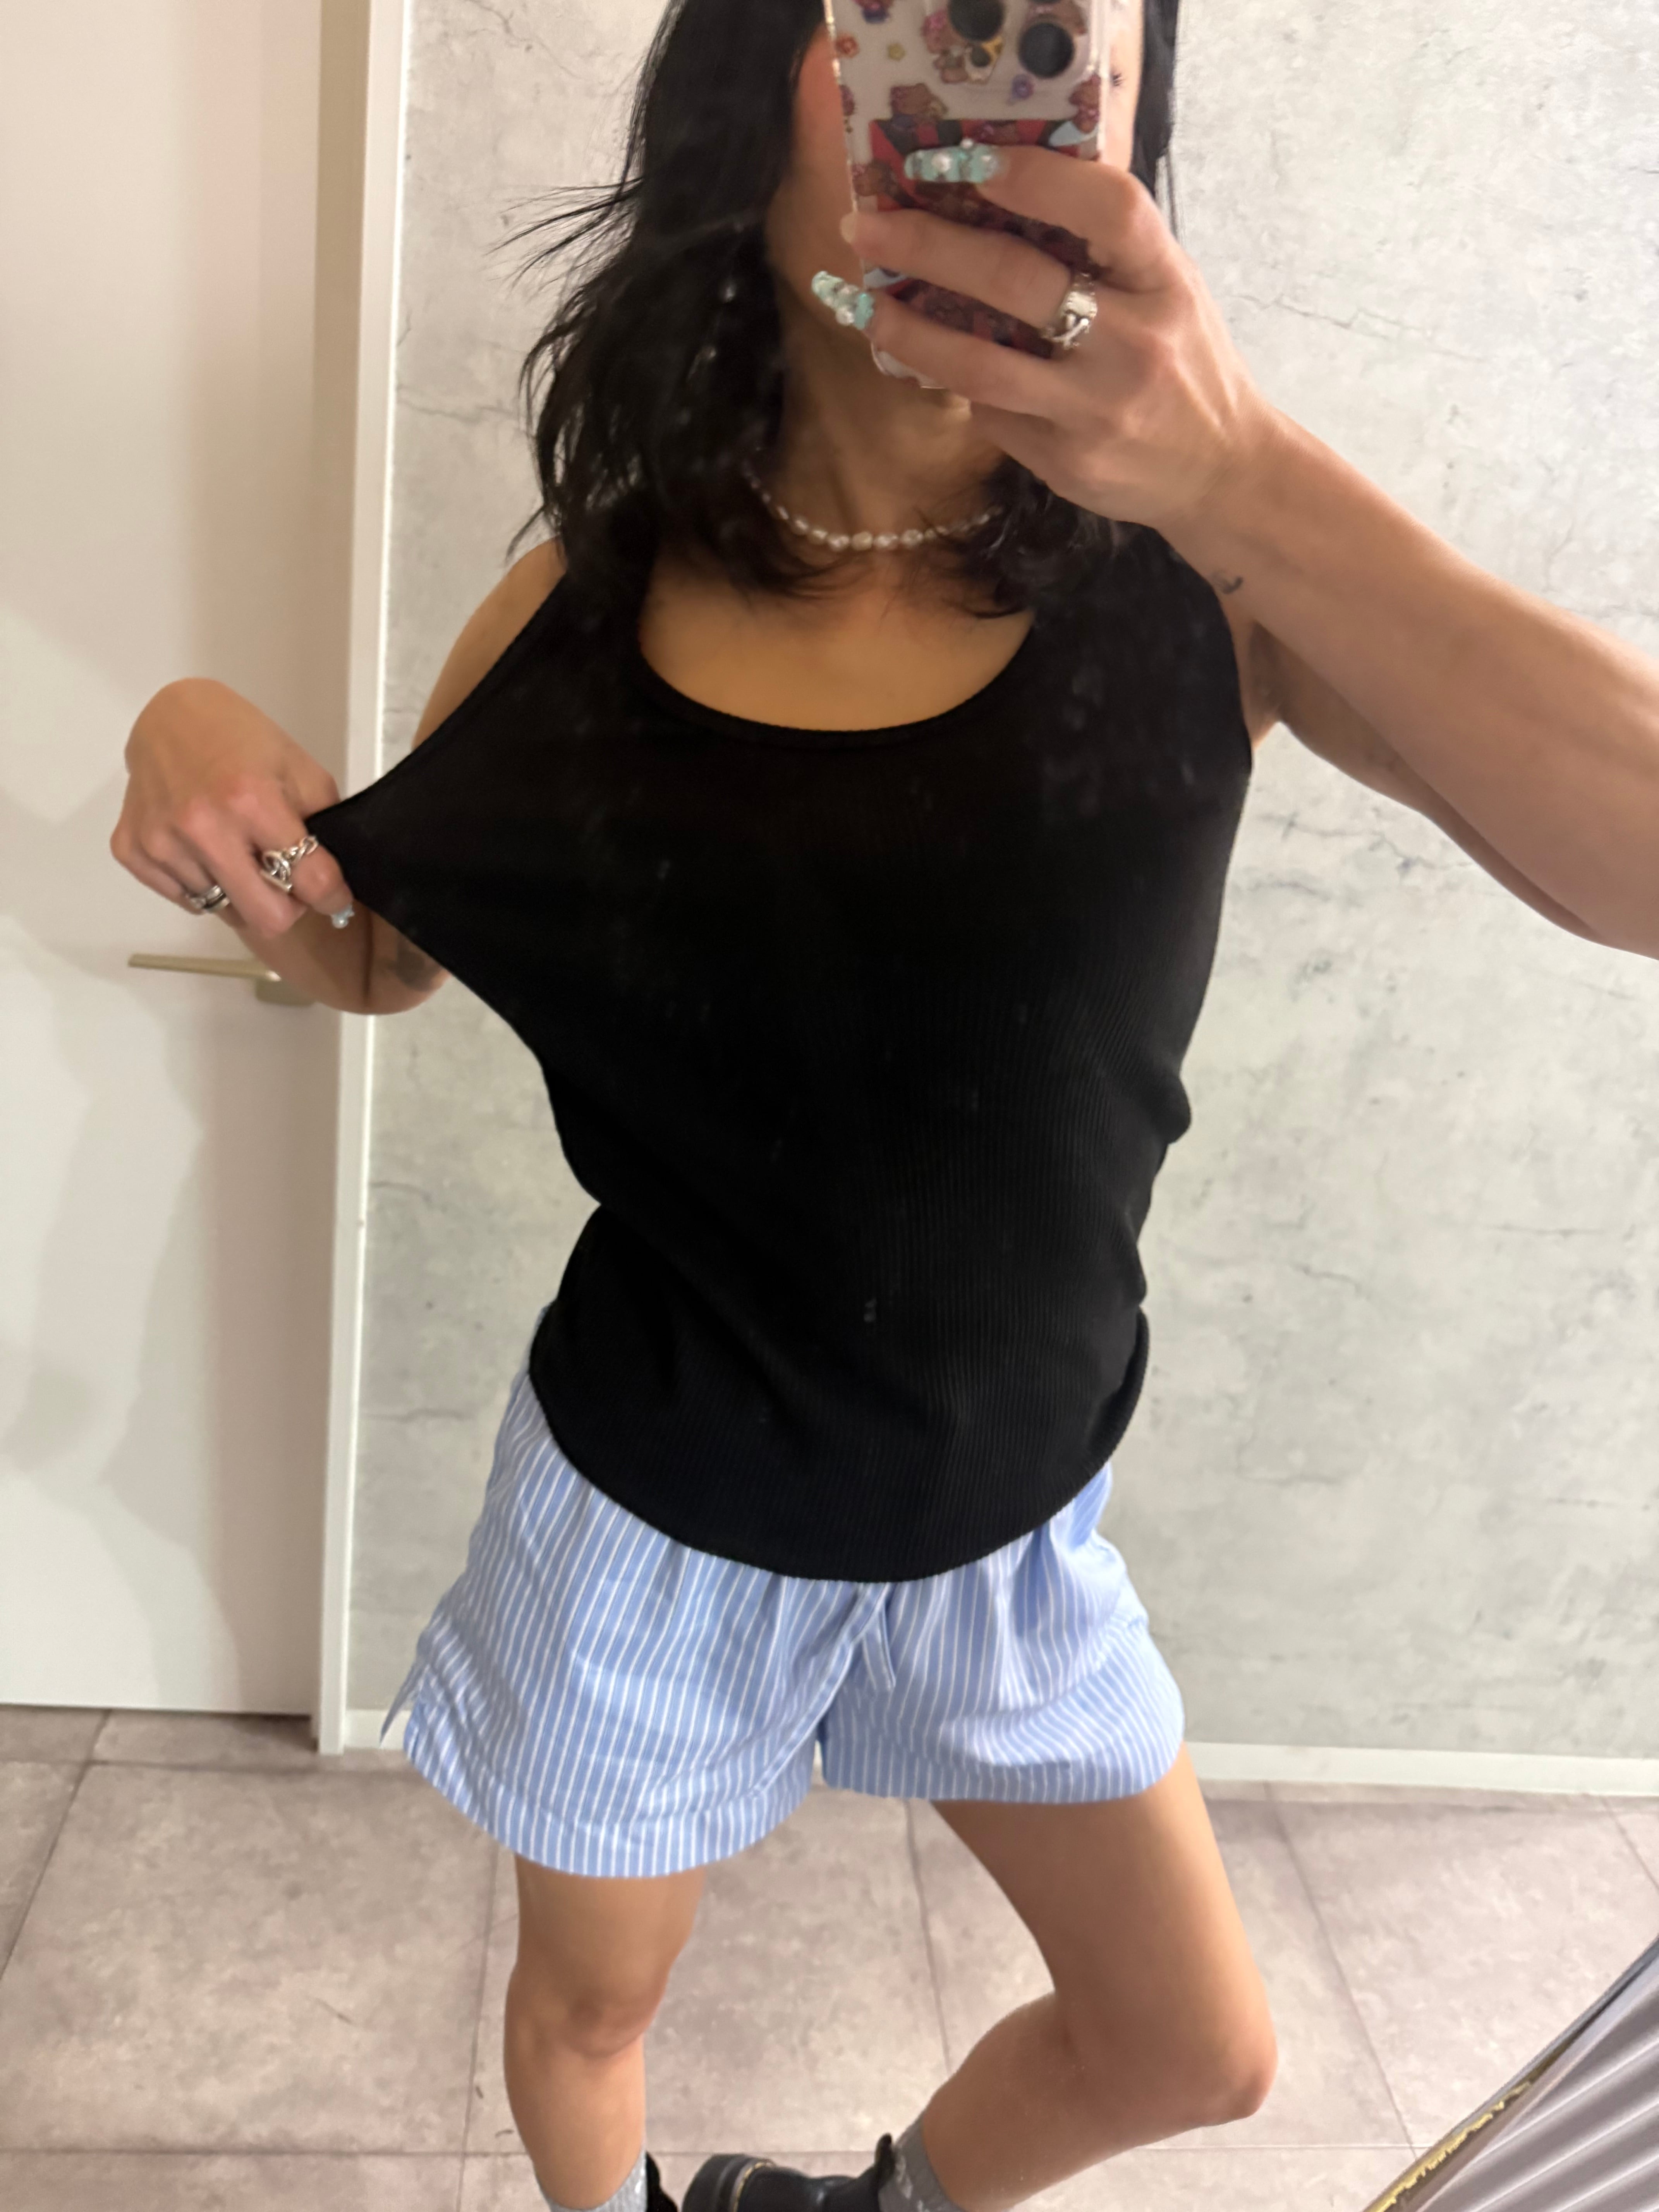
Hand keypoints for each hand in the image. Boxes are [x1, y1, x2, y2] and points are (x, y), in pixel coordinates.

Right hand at [112, 680, 354, 934]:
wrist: (171, 717)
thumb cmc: (241, 740)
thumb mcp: (299, 769)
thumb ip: (323, 825)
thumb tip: (332, 883)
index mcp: (251, 801)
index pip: (310, 882)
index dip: (332, 897)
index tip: (334, 897)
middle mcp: (202, 826)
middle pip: (266, 919)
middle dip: (286, 907)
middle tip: (286, 883)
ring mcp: (162, 842)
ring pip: (224, 909)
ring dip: (239, 890)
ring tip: (237, 849)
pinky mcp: (132, 850)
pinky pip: (185, 899)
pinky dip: (203, 884)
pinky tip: (205, 848)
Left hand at [833, 149, 1275, 538]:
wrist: (1221, 471)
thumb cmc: (1184, 362)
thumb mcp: (1167, 289)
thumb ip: (1105, 249)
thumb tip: (999, 200)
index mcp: (1166, 281)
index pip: (1106, 208)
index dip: (1032, 177)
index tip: (962, 161)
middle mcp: (1133, 344)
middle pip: (1017, 281)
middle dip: (929, 247)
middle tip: (865, 227)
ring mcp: (1095, 409)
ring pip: (981, 365)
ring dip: (908, 331)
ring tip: (860, 304)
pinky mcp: (1065, 461)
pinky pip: (992, 414)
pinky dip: (958, 384)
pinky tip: (931, 363)